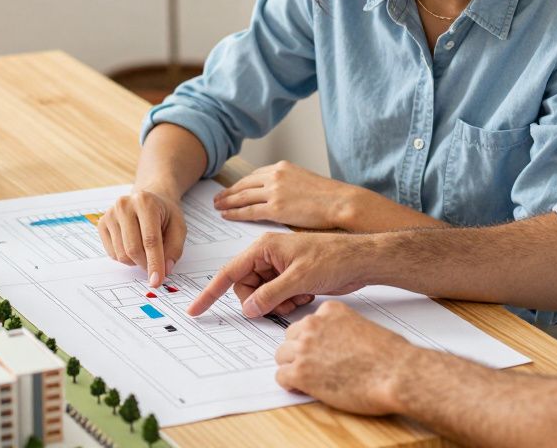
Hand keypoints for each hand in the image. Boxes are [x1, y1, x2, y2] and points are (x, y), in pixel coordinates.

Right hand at [97, 188, 186, 286]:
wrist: (149, 200)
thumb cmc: (164, 214)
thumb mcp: (179, 227)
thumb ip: (174, 249)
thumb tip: (165, 270)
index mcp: (145, 202)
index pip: (150, 240)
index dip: (154, 263)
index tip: (156, 281)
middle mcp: (124, 205)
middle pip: (133, 249)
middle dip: (145, 265)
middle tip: (155, 269)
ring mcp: (110, 214)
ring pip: (121, 254)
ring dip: (136, 262)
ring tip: (145, 250)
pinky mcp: (101, 223)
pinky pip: (112, 254)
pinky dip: (125, 258)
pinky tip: (133, 245)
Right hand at [188, 231, 375, 317]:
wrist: (360, 261)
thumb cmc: (333, 258)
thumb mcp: (299, 279)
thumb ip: (270, 295)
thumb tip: (250, 308)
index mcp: (263, 248)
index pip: (229, 272)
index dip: (211, 292)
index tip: (196, 309)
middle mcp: (268, 256)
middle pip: (245, 288)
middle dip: (259, 302)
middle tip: (281, 304)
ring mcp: (279, 268)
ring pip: (261, 295)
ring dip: (276, 304)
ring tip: (298, 299)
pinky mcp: (290, 278)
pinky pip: (275, 297)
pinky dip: (287, 303)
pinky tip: (304, 298)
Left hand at [213, 161, 361, 229]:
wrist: (341, 202)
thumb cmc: (329, 197)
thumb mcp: (305, 181)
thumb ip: (289, 185)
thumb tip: (281, 196)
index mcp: (282, 167)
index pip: (254, 175)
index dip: (241, 184)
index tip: (232, 189)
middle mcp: (275, 176)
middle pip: (244, 184)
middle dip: (229, 192)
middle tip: (218, 198)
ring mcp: (274, 191)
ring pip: (242, 197)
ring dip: (227, 202)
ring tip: (218, 207)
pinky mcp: (276, 208)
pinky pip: (248, 211)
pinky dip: (235, 213)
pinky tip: (227, 216)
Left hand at [275, 300, 410, 414]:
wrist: (396, 373)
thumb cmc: (390, 355)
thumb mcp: (365, 327)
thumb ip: (343, 330)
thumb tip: (337, 343)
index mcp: (330, 311)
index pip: (306, 322)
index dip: (312, 340)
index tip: (319, 350)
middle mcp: (313, 325)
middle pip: (290, 338)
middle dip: (299, 352)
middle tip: (313, 366)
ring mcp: (305, 348)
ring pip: (282, 356)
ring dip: (293, 367)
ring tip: (310, 379)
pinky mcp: (301, 372)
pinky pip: (281, 377)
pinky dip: (291, 385)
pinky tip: (305, 388)